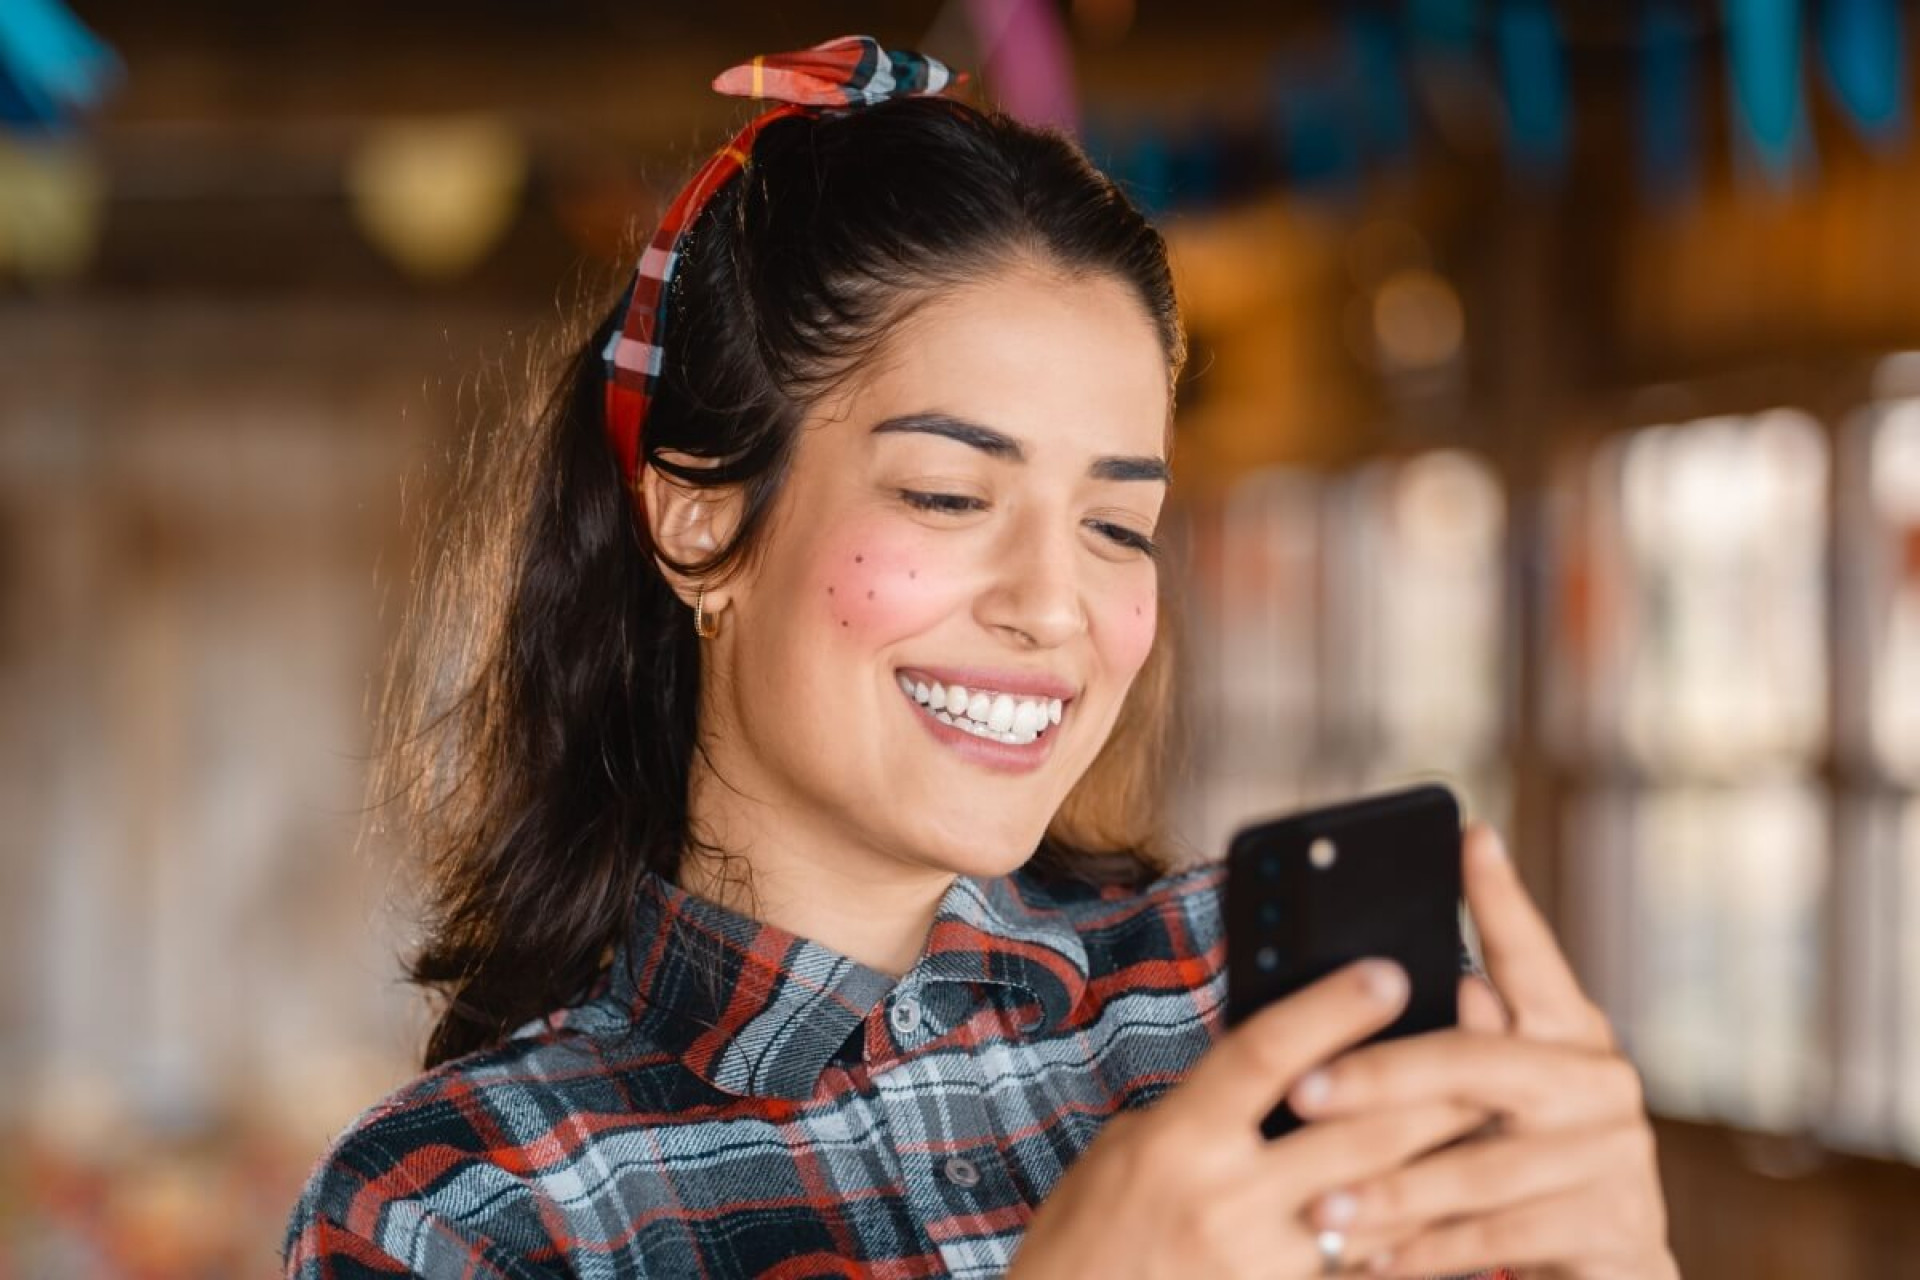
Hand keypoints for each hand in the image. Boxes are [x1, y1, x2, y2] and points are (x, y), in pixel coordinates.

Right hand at [1008, 958, 1489, 1278]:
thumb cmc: (1093, 1232)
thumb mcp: (1133, 1146)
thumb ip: (1209, 1108)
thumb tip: (1288, 1061)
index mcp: (1179, 1139)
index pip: (1266, 1053)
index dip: (1331, 1009)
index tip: (1388, 972)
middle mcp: (1225, 1199)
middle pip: (1356, 1132)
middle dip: (1433, 1089)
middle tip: (1489, 1047)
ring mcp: (1260, 1263)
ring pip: (1380, 1203)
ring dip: (1439, 1162)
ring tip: (1490, 1123)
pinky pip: (1365, 1268)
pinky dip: (1408, 1236)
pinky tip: (1443, 1210)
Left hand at [1292, 826, 1676, 1279]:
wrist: (1609, 1277)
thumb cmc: (1520, 1173)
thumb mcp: (1488, 1103)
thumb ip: (1455, 1045)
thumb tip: (1374, 985)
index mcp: (1571, 1033)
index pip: (1533, 955)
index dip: (1501, 897)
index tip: (1467, 835)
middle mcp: (1600, 1082)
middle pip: (1476, 1064)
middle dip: (1380, 1078)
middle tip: (1302, 1091)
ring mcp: (1615, 1156)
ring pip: (1475, 1166)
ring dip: (1387, 1191)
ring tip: (1318, 1207)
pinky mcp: (1614, 1228)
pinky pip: (1496, 1239)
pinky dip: (1423, 1252)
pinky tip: (1367, 1260)